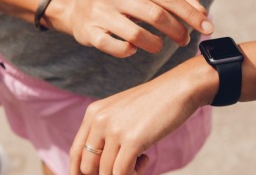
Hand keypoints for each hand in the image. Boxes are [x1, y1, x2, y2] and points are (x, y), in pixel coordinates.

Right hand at [44, 0, 213, 57]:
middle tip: (184, 40)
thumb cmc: (120, 0)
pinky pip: (116, 47)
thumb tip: (202, 10)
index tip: (208, 26)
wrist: (77, 6)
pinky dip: (130, 51)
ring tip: (158, 46)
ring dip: (155, 45)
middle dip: (176, 30)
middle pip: (155, 14)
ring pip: (136, 34)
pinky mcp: (89, 32)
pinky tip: (133, 48)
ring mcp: (99, 12)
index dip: (189, 13)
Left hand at [69, 58, 217, 174]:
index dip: (80, 172)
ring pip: (106, 172)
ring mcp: (114, 129)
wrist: (179, 89)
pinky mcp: (132, 140)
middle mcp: (99, 120)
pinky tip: (146, 160)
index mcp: (93, 113)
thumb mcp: (122, 113)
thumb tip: (98, 167)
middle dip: (106, 174)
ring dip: (125, 174)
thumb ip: (107, 132)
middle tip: (129, 164)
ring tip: (142, 160)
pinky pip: (122, 173)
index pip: (76, 152)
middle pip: (88, 166)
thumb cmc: (154, 104)